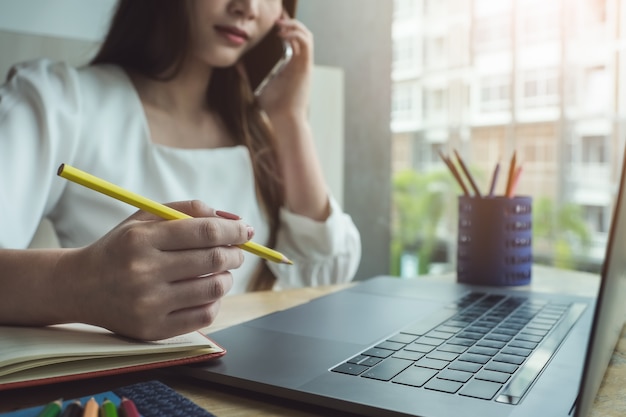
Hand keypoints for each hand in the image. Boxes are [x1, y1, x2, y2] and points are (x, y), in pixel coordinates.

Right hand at [57, 200, 251, 340]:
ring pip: (214, 288)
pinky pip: (205, 316)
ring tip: (220, 271)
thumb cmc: (122, 247)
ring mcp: (147, 304)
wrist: (80, 287)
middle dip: (236, 254)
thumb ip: (189, 210)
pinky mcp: (152, 329)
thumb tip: (235, 221)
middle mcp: (143, 272)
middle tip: (237, 252)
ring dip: (227, 277)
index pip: (205, 232)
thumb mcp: (145, 218)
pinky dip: (215, 301)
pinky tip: (207, 291)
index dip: (234, 231)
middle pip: (213, 260)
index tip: (246, 231)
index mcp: (141, 239)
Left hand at [255, 14, 312, 119]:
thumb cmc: (272, 108)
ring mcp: (304, 65)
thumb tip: (237, 63)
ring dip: (294, 25)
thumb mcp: (258, 86)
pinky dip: (296, 33)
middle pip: (302, 34)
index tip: (272, 24)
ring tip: (279, 24)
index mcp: (290, 66)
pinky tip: (282, 33)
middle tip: (275, 19)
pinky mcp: (306, 67)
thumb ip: (249, 74)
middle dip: (290, 23)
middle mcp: (300, 63)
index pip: (293, 40)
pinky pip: (306, 43)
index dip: (285, 28)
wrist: (284, 120)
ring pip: (307, 35)